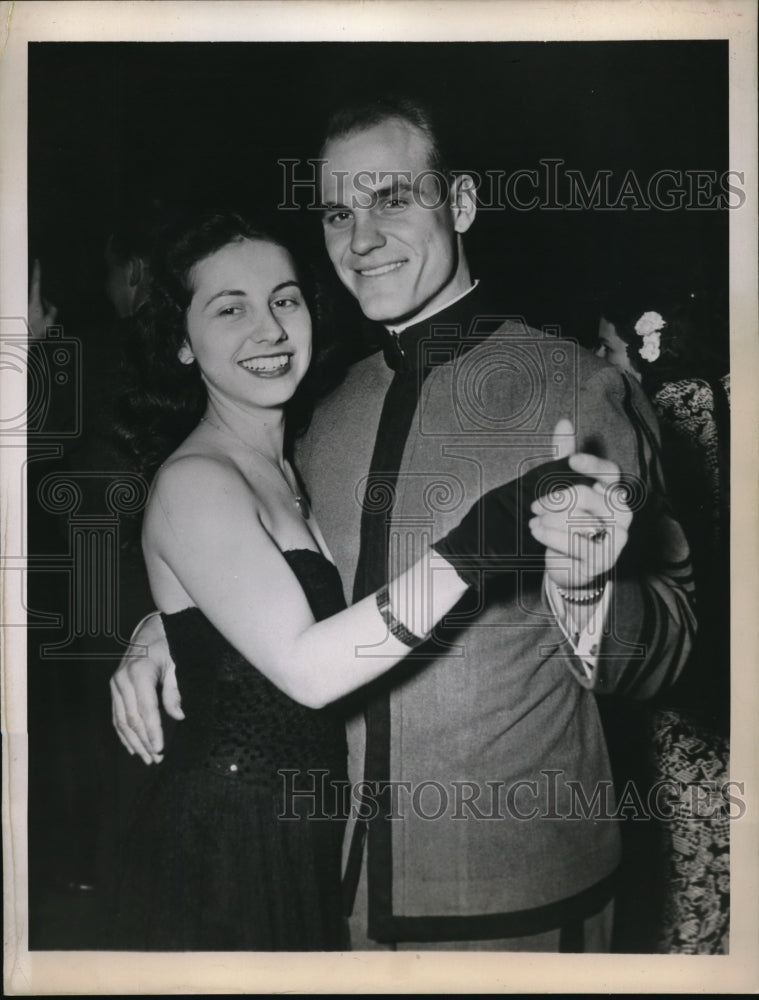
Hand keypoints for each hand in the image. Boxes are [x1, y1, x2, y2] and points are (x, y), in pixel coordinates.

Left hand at [28, 259, 57, 339]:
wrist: (21, 340)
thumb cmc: (34, 331)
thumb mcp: (49, 322)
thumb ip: (52, 310)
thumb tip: (51, 304)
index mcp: (34, 301)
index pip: (35, 282)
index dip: (37, 271)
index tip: (37, 262)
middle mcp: (27, 300)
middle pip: (36, 293)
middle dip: (43, 300)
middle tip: (43, 309)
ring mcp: (24, 305)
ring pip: (35, 302)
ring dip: (40, 310)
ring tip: (38, 323)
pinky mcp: (22, 309)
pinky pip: (32, 308)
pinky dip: (37, 313)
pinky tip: (35, 324)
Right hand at [110, 613, 183, 764]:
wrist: (150, 629)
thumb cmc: (167, 645)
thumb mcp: (176, 664)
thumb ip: (174, 690)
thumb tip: (178, 716)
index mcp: (139, 672)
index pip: (146, 710)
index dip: (153, 731)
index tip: (160, 749)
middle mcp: (122, 679)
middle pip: (132, 719)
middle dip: (144, 741)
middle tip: (156, 759)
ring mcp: (115, 683)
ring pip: (121, 720)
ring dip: (133, 741)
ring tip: (146, 758)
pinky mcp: (114, 687)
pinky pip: (116, 714)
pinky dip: (123, 732)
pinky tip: (131, 746)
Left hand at [528, 419, 632, 588]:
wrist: (570, 566)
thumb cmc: (568, 523)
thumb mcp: (563, 488)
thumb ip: (564, 456)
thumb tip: (563, 422)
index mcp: (615, 492)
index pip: (610, 472)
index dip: (592, 465)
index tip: (571, 461)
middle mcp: (622, 514)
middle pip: (585, 495)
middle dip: (553, 499)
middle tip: (534, 505)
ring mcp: (617, 539)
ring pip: (576, 520)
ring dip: (547, 519)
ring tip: (536, 521)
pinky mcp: (603, 561)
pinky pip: (572, 543)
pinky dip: (548, 535)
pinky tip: (537, 531)